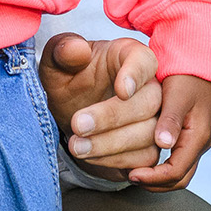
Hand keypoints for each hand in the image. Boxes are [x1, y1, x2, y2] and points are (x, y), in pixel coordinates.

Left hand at [39, 34, 162, 177]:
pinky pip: (145, 158)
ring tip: (77, 146)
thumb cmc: (69, 79)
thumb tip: (77, 49)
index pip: (144, 60)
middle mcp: (149, 85)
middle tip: (78, 125)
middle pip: (150, 101)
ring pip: (150, 133)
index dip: (136, 75)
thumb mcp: (56, 62)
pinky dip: (117, 161)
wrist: (72, 113)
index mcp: (129, 55)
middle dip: (113, 117)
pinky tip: (91, 156)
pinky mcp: (149, 146)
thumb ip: (63, 50)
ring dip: (111, 144)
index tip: (122, 90)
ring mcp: (154, 118)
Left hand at [127, 74, 210, 190]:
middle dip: (155, 183)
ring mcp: (196, 139)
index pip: (176, 172)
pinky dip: (160, 165)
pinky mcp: (189, 133)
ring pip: (178, 171)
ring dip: (157, 176)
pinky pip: (176, 159)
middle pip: (178, 178)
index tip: (132, 174)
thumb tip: (163, 145)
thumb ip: (170, 119)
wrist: (197, 56)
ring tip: (133, 171)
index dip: (153, 178)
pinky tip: (142, 156)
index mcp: (198, 136)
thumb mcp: (177, 94)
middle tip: (131, 177)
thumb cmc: (186, 73)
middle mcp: (200, 142)